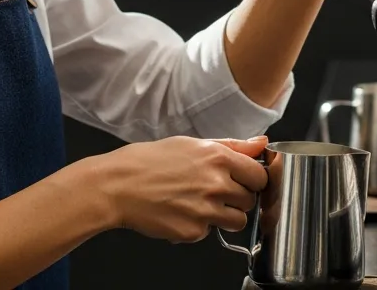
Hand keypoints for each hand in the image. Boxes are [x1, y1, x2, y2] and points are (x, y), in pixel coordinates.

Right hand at [95, 136, 268, 243]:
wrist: (116, 186)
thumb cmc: (148, 162)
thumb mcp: (191, 144)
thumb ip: (231, 146)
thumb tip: (260, 143)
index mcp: (218, 158)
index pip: (259, 175)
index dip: (252, 179)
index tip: (244, 181)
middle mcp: (216, 184)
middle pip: (250, 200)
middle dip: (236, 198)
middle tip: (213, 192)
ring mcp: (206, 210)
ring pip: (237, 221)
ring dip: (224, 216)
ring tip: (199, 204)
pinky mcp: (193, 231)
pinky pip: (209, 232)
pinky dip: (198, 226)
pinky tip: (180, 212)